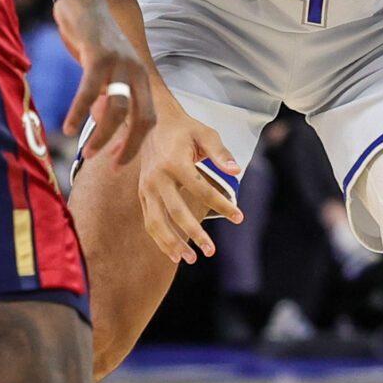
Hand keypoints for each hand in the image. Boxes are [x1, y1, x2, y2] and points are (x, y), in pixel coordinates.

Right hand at [52, 0, 156, 163]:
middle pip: (142, 119)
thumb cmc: (90, 37)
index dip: (135, 144)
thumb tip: (102, 122)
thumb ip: (106, 95)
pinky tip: (68, 127)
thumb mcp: (103, 71)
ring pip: (117, 110)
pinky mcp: (100, 55)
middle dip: (127, 147)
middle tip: (108, 165)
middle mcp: (137, 71)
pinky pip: (90, 91)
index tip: (116, 162)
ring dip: (102, 136)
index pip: (148, 120)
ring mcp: (121, 63)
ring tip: (88, 153)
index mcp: (141, 77)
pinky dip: (79, 112)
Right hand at [136, 110, 245, 264]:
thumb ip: (221, 153)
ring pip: (157, 221)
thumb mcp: (206, 133)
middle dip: (194, 233)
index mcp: (175, 162)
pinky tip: (174, 254)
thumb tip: (236, 172)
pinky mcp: (142, 194)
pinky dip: (160, 239)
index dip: (222, 205)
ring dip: (172, 243)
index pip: (202, 189)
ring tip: (191, 259)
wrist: (152, 122)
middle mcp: (157, 177)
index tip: (239, 217)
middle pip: (176, 211)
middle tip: (211, 251)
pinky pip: (150, 221)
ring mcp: (146, 187)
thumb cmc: (185, 129)